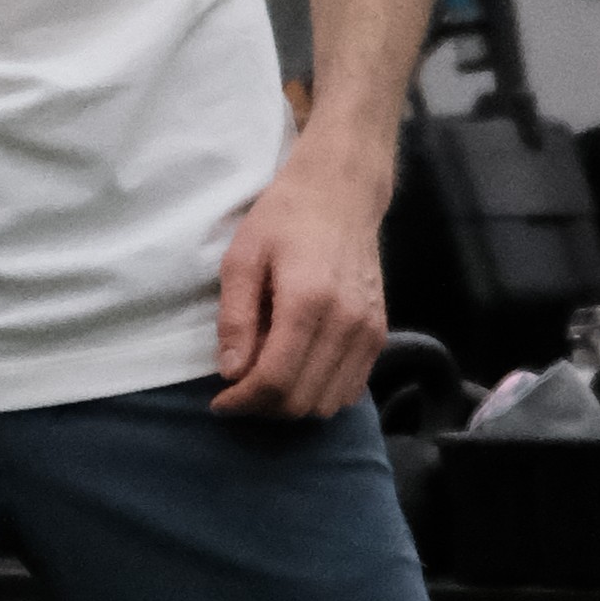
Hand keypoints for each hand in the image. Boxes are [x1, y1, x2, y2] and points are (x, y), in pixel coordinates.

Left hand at [211, 163, 389, 420]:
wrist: (341, 193)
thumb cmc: (284, 219)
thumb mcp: (242, 258)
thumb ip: (236, 318)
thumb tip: (231, 372)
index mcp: (308, 302)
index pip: (276, 380)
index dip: (243, 401)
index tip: (219, 401)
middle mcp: (347, 323)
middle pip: (303, 400)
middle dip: (263, 407)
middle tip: (237, 392)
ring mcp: (369, 331)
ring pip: (328, 403)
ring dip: (292, 405)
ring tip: (265, 380)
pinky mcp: (379, 334)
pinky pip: (351, 389)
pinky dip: (320, 393)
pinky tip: (297, 371)